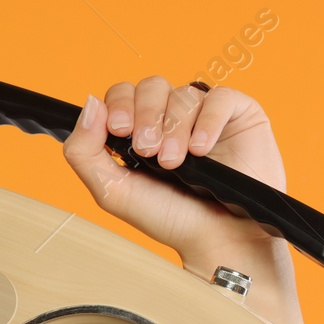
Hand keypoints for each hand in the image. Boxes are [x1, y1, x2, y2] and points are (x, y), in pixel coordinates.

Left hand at [62, 76, 288, 262]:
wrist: (216, 237)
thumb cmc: (168, 217)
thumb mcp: (112, 191)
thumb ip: (85, 152)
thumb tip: (90, 103)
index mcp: (139, 130)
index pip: (122, 94)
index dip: (119, 104)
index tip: (121, 130)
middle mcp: (171, 117)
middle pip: (151, 86)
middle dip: (146, 116)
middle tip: (148, 151)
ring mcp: (204, 114)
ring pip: (183, 94)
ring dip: (174, 129)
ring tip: (175, 163)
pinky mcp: (238, 114)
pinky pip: (220, 97)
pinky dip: (207, 122)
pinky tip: (201, 150)